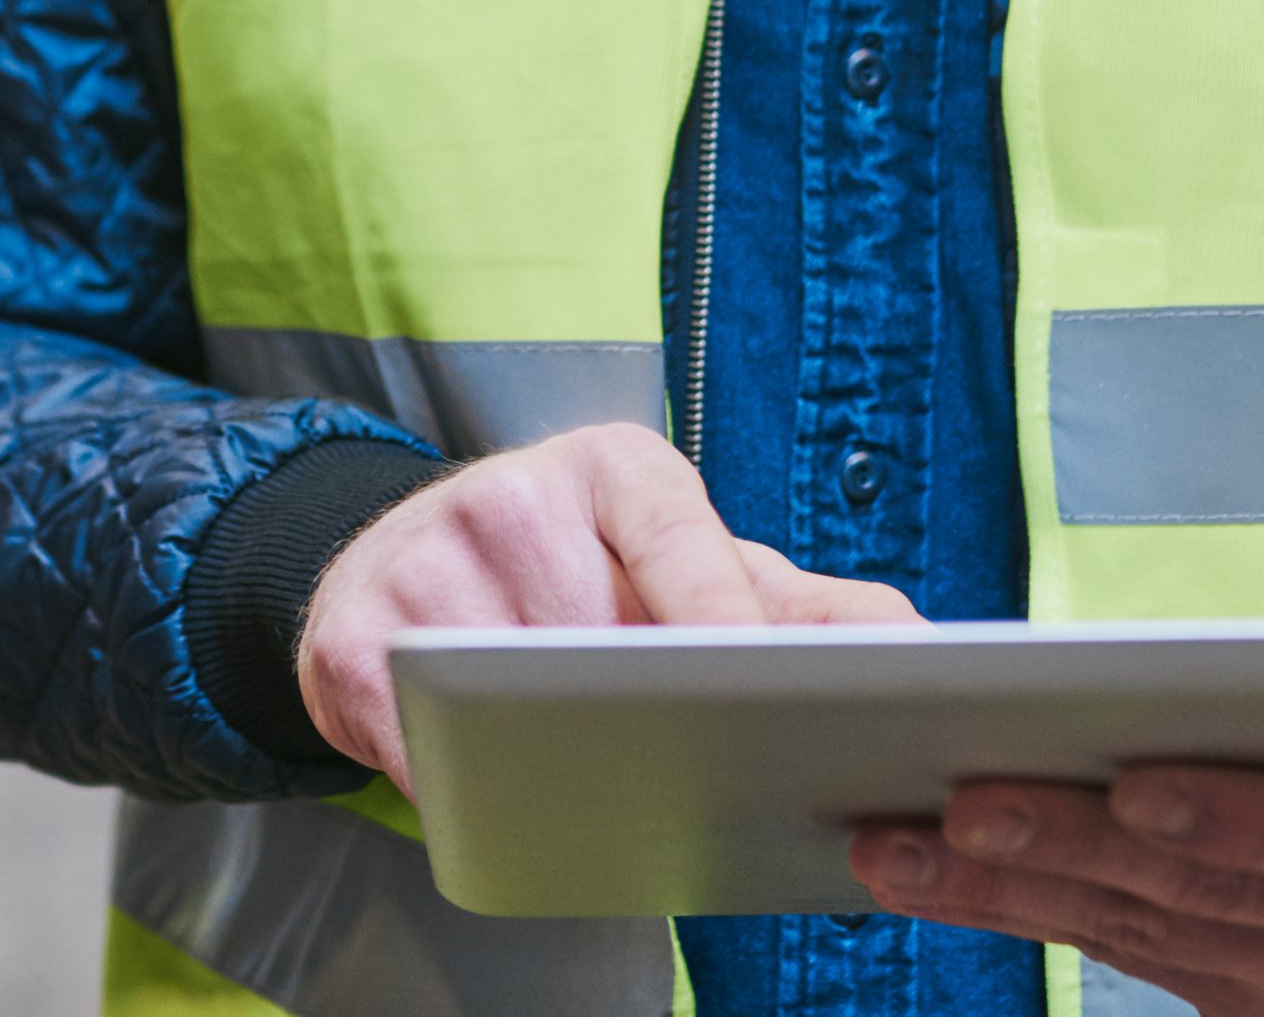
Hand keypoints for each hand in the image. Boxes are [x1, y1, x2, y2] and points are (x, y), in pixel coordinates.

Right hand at [295, 422, 919, 783]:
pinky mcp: (349, 637)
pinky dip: (470, 788)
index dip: (724, 616)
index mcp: (613, 468)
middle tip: (703, 774)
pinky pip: (424, 742)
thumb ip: (798, 605)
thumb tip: (913, 652)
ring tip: (600, 789)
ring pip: (511, 698)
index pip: (681, 534)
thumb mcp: (683, 559)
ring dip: (559, 761)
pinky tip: (500, 795)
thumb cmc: (571, 572)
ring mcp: (423, 563)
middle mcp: (513, 496)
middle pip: (597, 633)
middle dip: (646, 712)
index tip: (764, 687)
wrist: (392, 566)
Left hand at [848, 617, 1263, 1016]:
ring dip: (1021, 895)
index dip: (1239, 814)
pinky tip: (953, 885)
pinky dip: (1040, 919)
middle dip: (1077, 846)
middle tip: (962, 803)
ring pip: (1156, 937)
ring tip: (907, 849)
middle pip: (1219, 891)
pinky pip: (1141, 963)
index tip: (1135, 784)